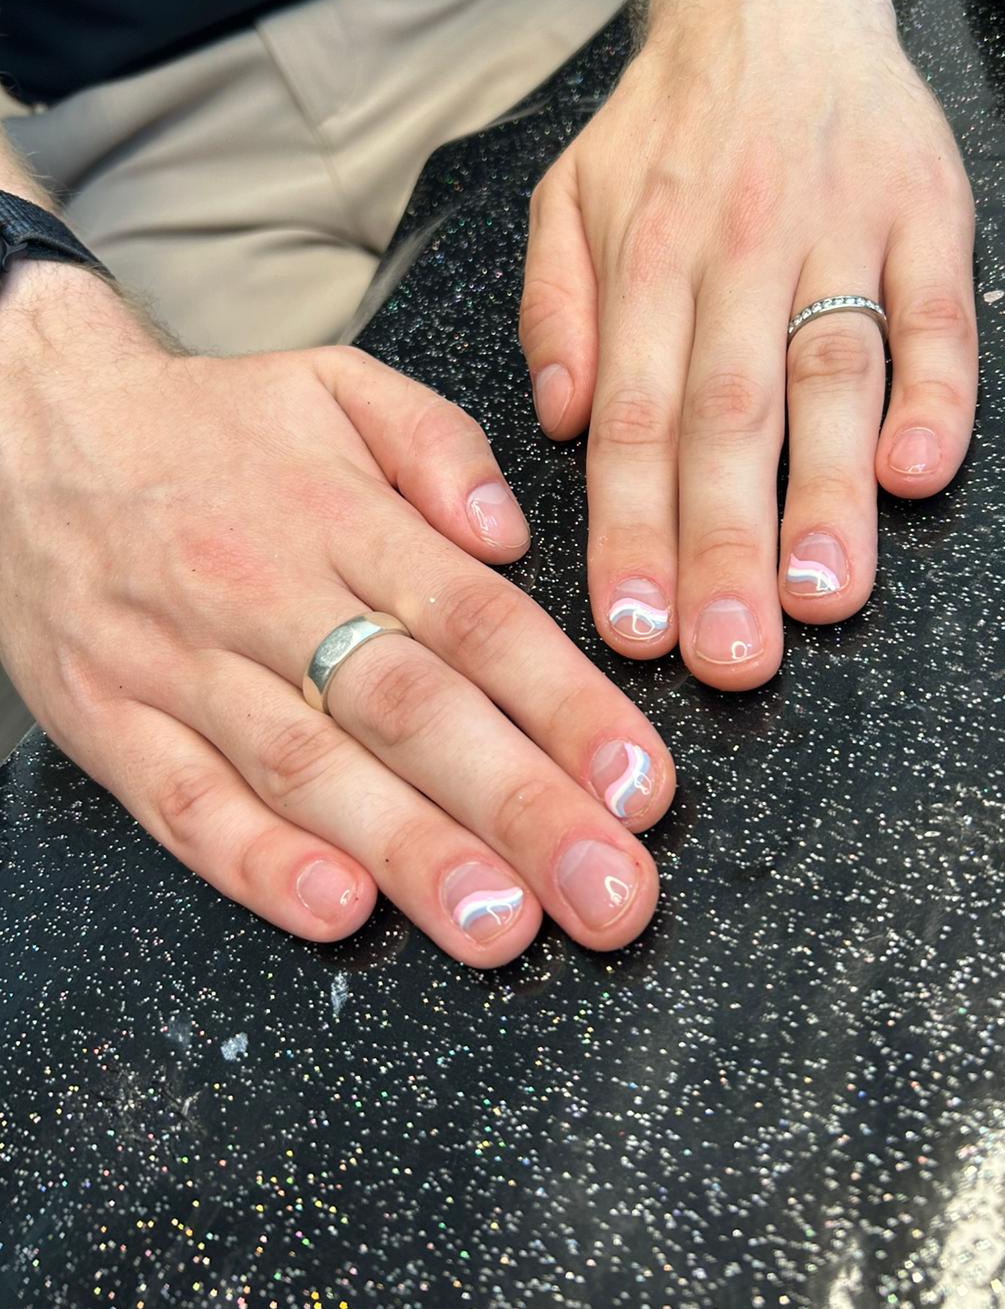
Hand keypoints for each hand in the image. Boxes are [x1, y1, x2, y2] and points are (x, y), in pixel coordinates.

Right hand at [0, 263, 670, 961]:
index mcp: (339, 515)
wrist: (31, 428)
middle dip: (520, 807)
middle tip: (608, 889)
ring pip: (306, 769)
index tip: (639, 784)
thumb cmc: (213, 425)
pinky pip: (182, 801)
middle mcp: (266, 590)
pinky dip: (255, 862)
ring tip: (501, 924)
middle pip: (409, 709)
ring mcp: (180, 662)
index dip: (566, 708)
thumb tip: (513, 537)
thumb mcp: (337, 384)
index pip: (475, 620)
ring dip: (410, 854)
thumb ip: (440, 446)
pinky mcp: (110, 720)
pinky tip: (334, 909)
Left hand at [520, 0, 976, 689]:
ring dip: (827, 493)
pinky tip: (918, 472)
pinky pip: (935, 310)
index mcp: (642, 255)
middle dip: (725, 546)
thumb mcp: (567, 192)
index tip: (634, 629)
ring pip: (831, 375)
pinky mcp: (925, 210)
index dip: (631, 529)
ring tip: (822, 597)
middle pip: (729, 417)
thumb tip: (558, 422)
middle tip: (729, 656)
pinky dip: (935, 389)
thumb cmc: (666, 119)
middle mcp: (735, 247)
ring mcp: (838, 227)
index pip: (634, 417)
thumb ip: (553, 307)